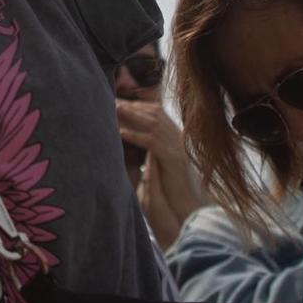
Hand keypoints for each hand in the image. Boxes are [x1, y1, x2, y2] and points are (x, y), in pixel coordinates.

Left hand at [118, 99, 205, 248]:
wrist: (189, 202)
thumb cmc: (172, 185)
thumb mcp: (162, 160)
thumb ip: (153, 146)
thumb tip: (135, 134)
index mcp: (176, 135)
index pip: (157, 111)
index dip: (139, 105)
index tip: (121, 100)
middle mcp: (178, 136)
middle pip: (154, 113)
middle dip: (133, 106)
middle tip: (112, 101)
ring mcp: (176, 146)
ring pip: (152, 123)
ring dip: (132, 115)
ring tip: (114, 109)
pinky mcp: (172, 158)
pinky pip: (152, 142)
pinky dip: (136, 135)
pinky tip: (121, 132)